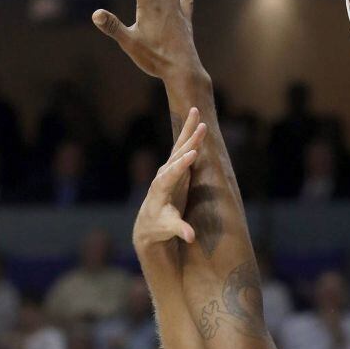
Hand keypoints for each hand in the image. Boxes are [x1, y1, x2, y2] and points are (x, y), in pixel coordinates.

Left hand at [133, 107, 205, 251]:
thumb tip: (191, 237)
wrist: (148, 224)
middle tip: (201, 126)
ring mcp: (168, 169)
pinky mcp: (174, 168)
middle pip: (176, 155)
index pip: (172, 174)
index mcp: (161, 189)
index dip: (182, 164)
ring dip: (188, 130)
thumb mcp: (168, 230)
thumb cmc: (159, 227)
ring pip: (179, 146)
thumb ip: (180, 230)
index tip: (193, 153)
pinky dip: (189, 134)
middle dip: (189, 141)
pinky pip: (182, 148)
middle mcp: (163, 175)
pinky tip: (195, 121)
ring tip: (196, 111)